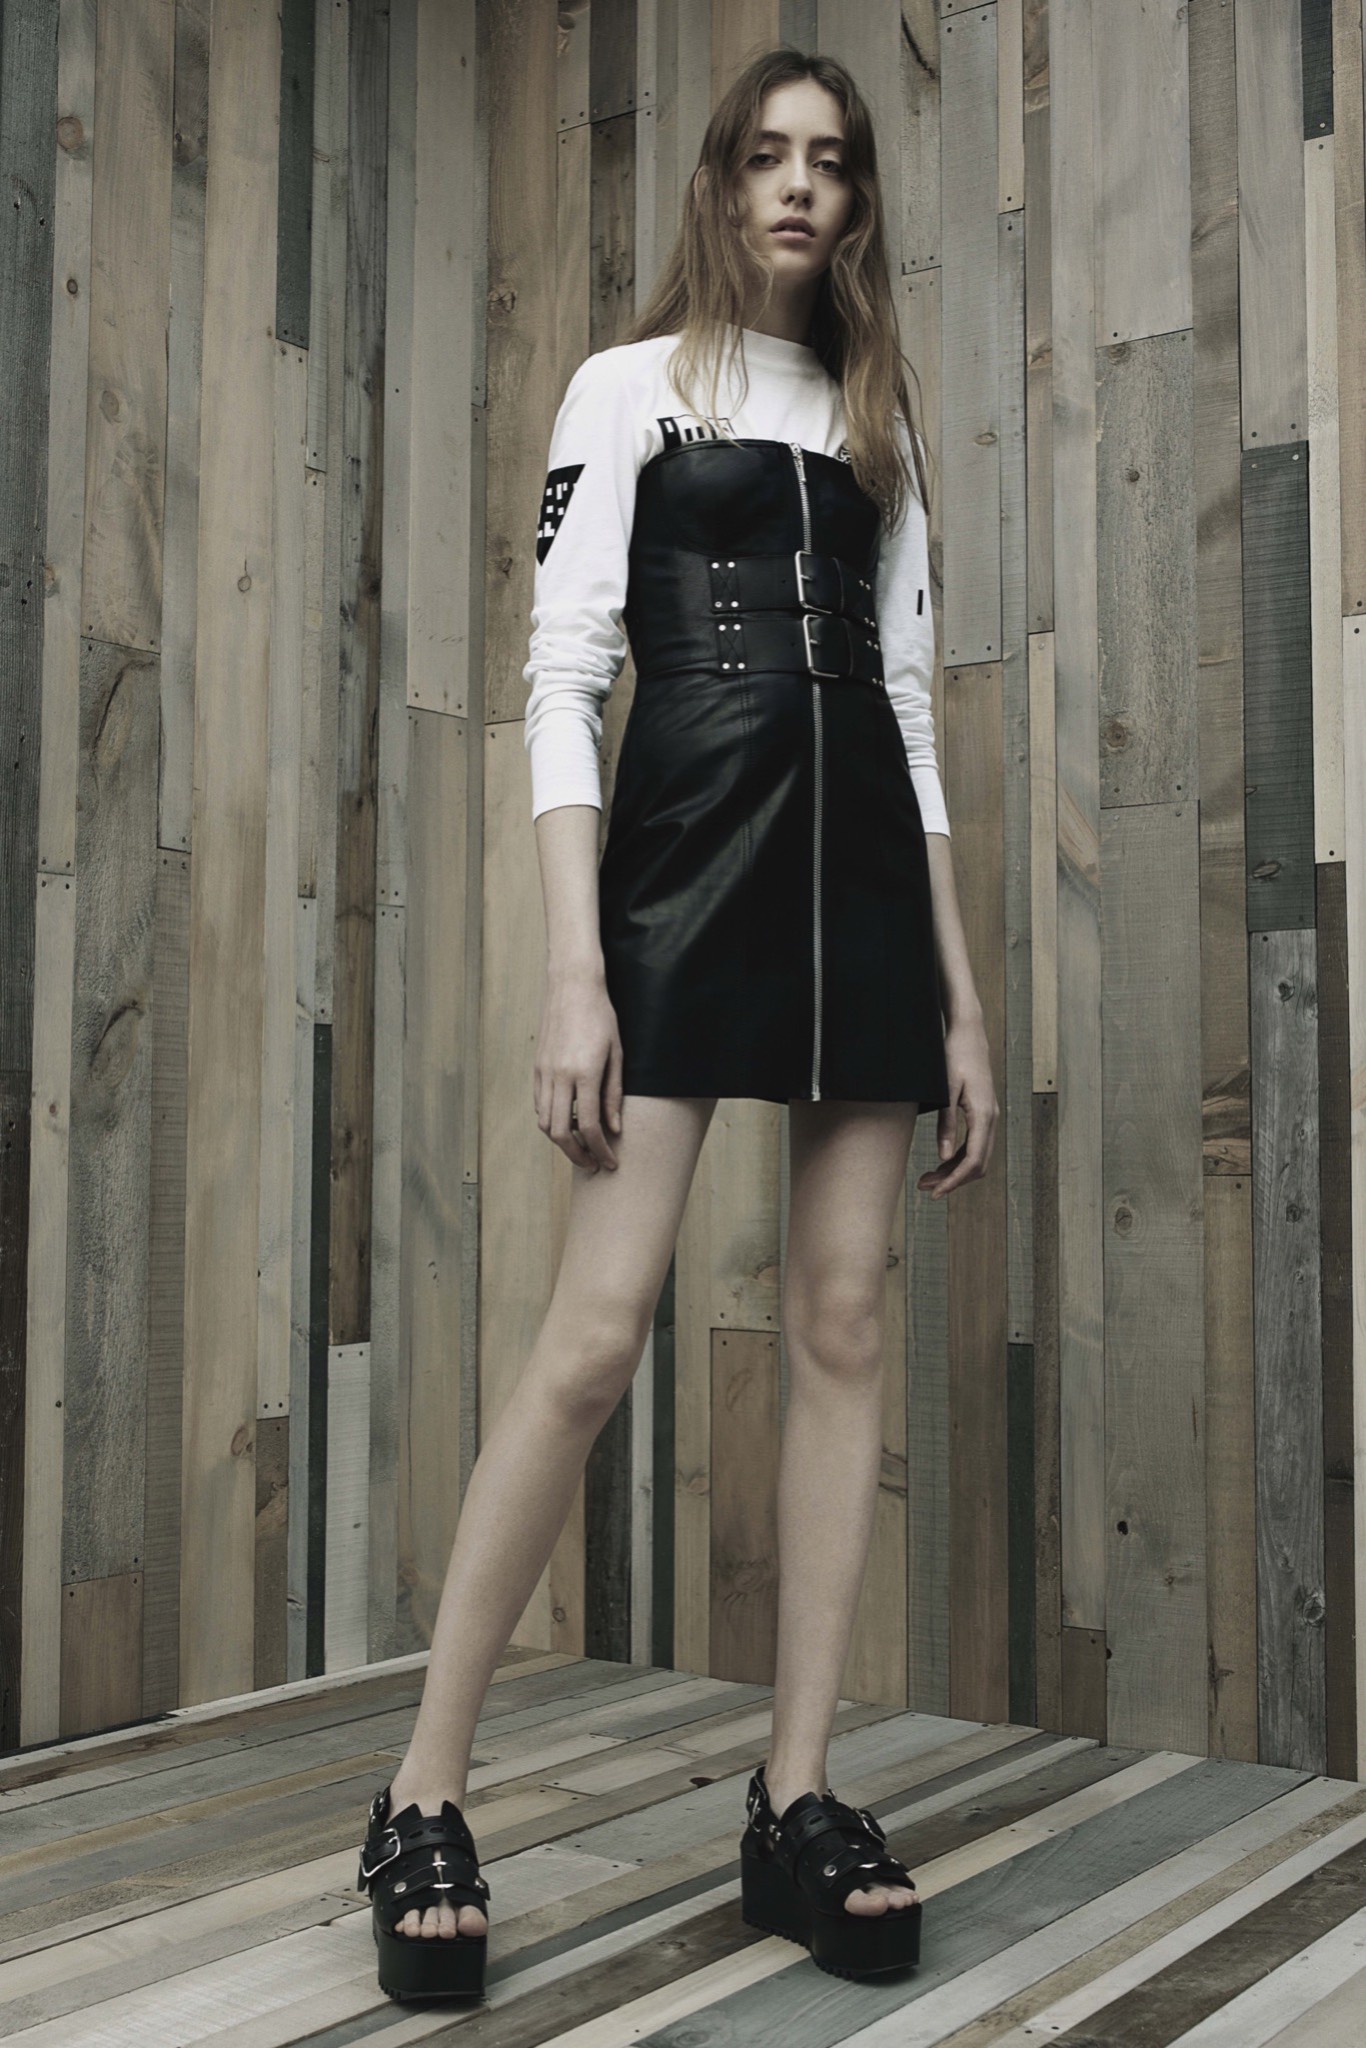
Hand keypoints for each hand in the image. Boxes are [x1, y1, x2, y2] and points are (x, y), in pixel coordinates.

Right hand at [533, 967, 622, 1171]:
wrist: (572, 987)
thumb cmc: (601, 1016)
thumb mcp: (617, 1054)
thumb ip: (613, 1094)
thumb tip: (614, 1128)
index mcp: (583, 1073)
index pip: (588, 1126)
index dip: (600, 1150)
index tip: (610, 1162)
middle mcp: (559, 1076)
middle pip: (560, 1132)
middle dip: (577, 1154)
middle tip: (593, 1164)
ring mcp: (544, 1072)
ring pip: (544, 1122)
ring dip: (562, 1141)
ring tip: (582, 1145)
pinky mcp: (536, 1068)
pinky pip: (539, 1105)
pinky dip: (551, 1120)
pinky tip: (567, 1121)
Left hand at [916, 1011, 996, 1198]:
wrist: (969, 1034)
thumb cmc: (954, 1056)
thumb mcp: (945, 1090)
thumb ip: (946, 1124)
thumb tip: (944, 1156)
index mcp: (983, 1114)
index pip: (973, 1161)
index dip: (954, 1181)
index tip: (935, 1192)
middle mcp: (991, 1118)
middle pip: (978, 1164)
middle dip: (953, 1180)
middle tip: (925, 1188)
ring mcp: (990, 1116)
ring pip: (978, 1156)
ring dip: (955, 1171)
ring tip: (928, 1178)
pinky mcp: (984, 1113)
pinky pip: (976, 1144)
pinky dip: (960, 1157)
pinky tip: (942, 1161)